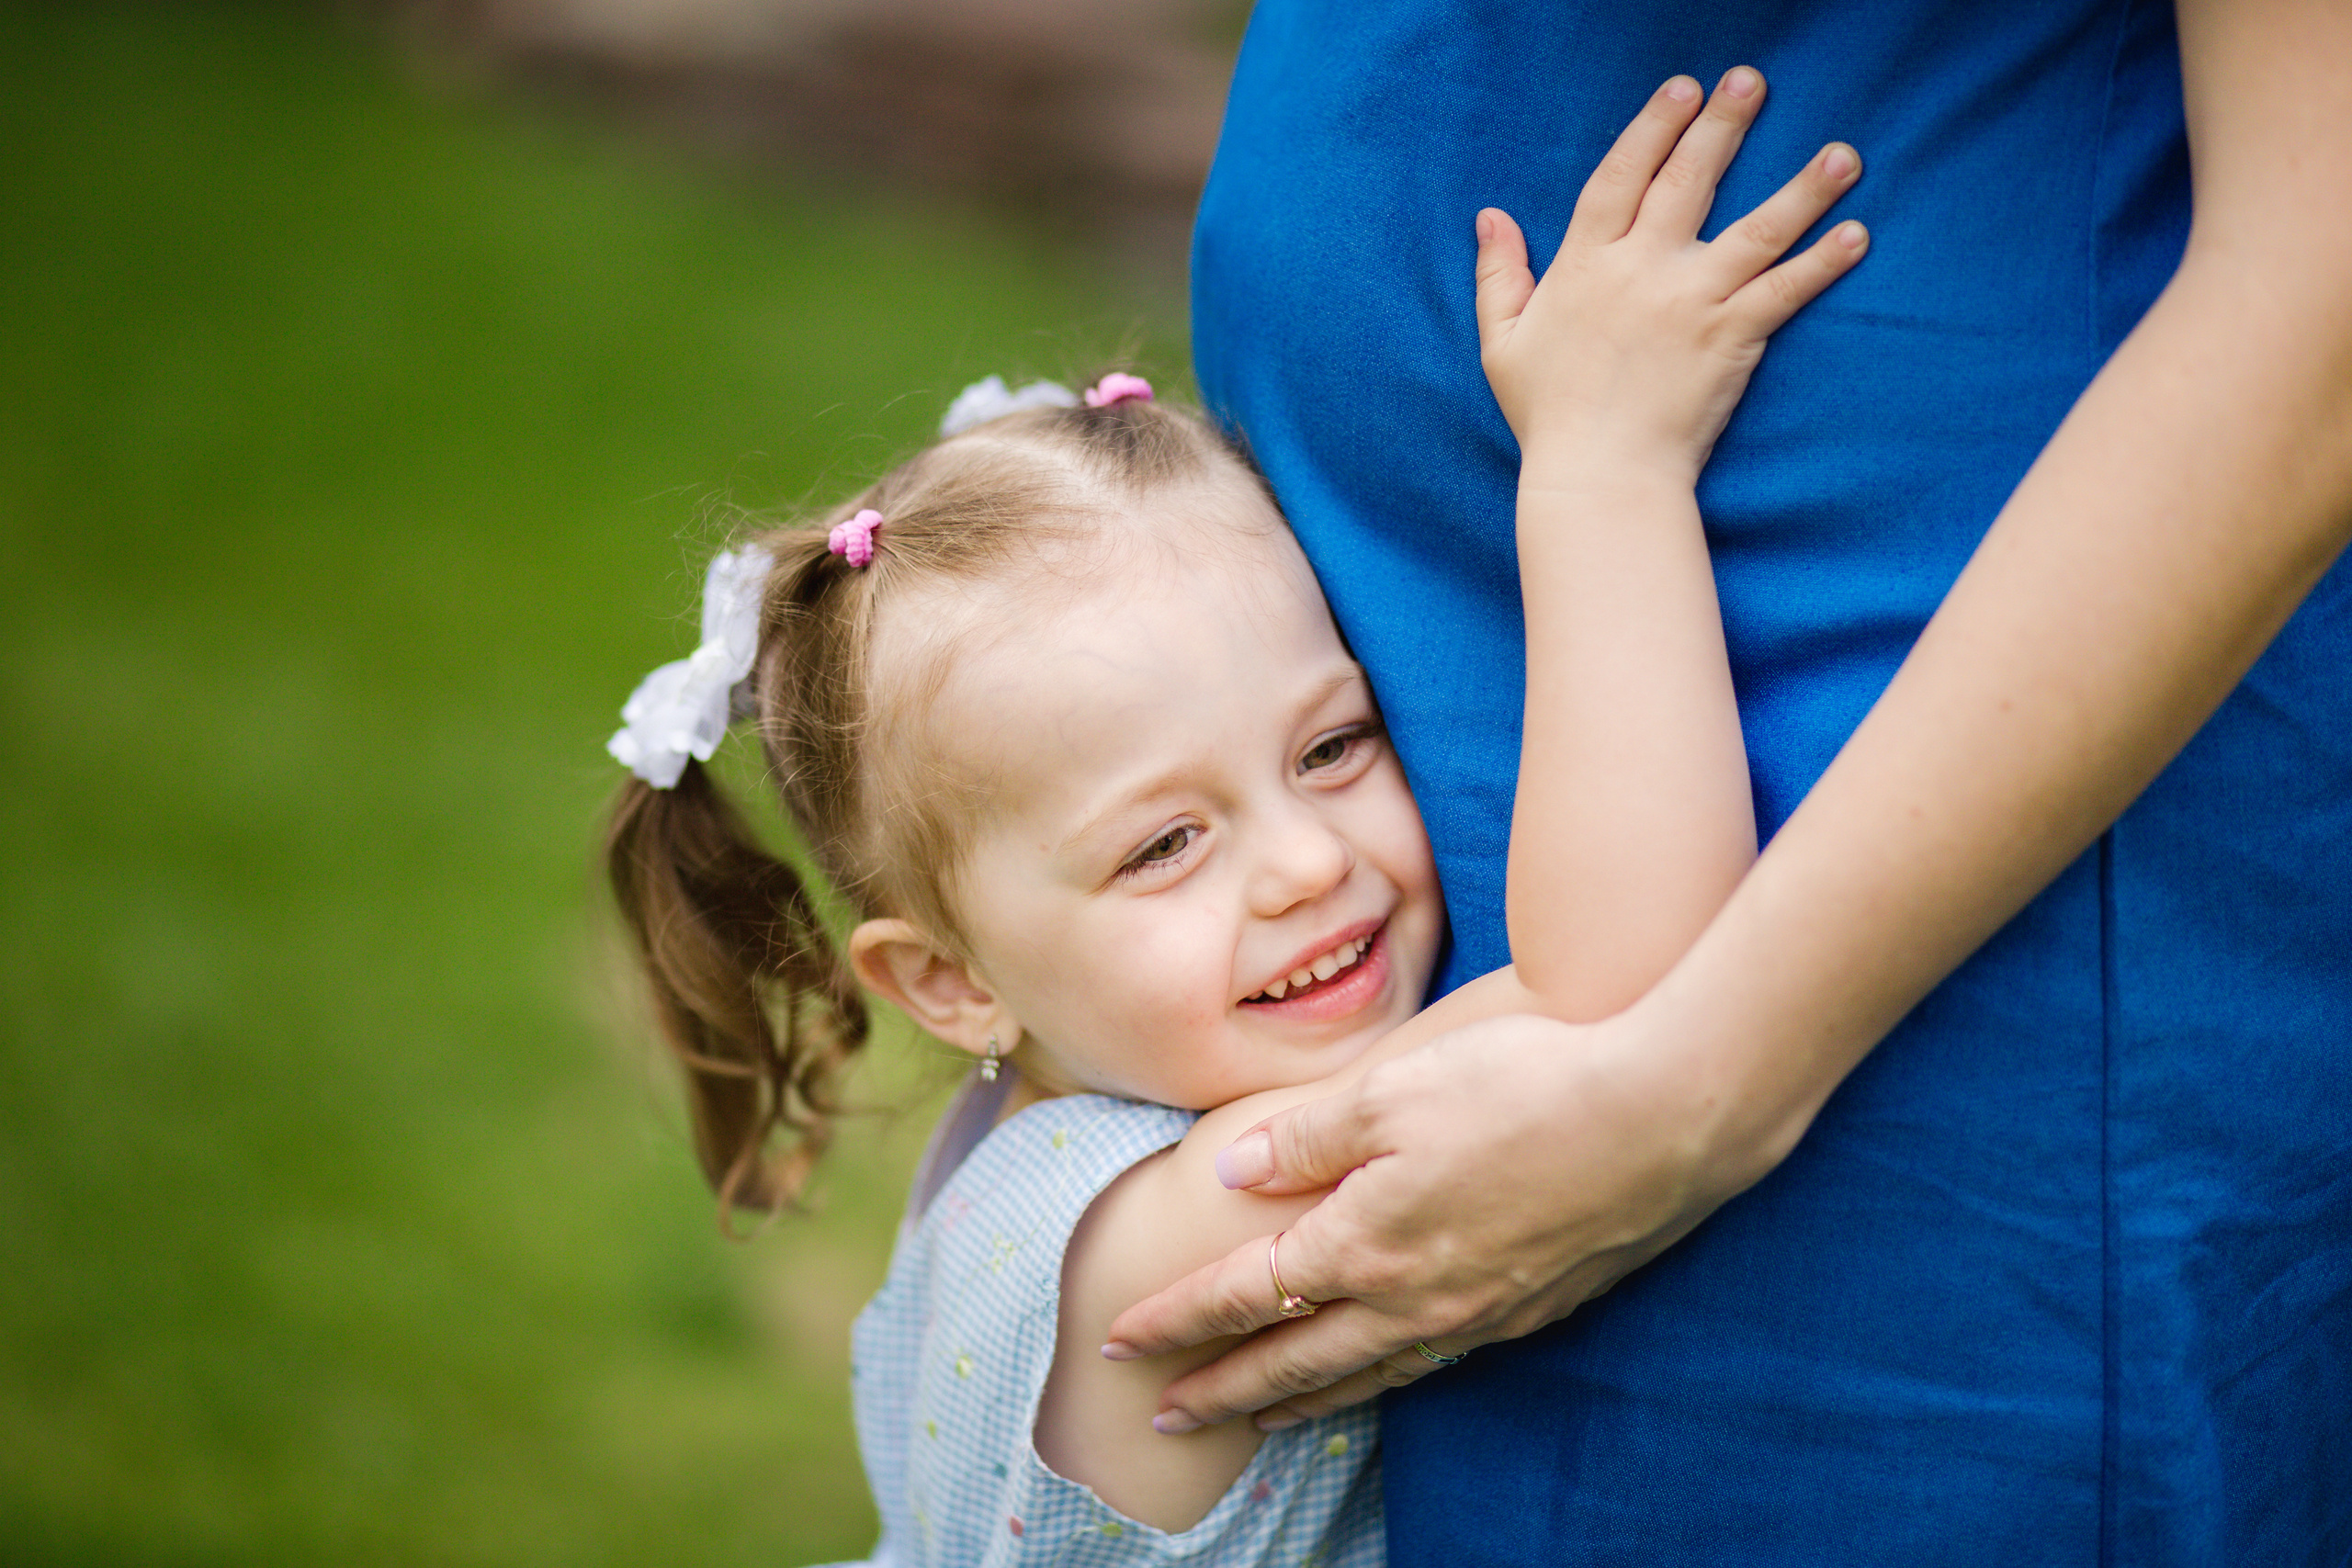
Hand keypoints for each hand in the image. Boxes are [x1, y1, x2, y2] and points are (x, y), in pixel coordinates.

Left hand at [1102, 1005, 1773, 1431]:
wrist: (1668, 1115)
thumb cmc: (1526, 1086)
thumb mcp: (1392, 1091)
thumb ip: (1306, 1136)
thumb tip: (1235, 1173)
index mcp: (1365, 1242)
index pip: (1245, 1294)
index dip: (1178, 1321)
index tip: (1119, 1342)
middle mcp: (1415, 1298)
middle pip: (1296, 1362)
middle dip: (1223, 1391)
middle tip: (1167, 1418)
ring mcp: (1479, 1312)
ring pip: (1369, 1375)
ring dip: (1302, 1401)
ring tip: (1259, 1419)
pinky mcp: (1534, 1308)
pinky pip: (1432, 1363)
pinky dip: (1384, 1380)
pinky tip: (1382, 1373)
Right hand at [1477, 68, 1865, 481]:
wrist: (1599, 474)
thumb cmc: (1548, 415)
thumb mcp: (1502, 342)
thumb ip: (1498, 274)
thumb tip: (1489, 217)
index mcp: (1585, 264)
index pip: (1622, 176)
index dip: (1652, 128)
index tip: (1680, 91)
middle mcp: (1642, 270)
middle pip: (1689, 181)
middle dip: (1722, 125)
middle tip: (1752, 81)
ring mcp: (1692, 301)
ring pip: (1757, 229)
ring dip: (1804, 188)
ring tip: (1843, 156)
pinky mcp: (1732, 338)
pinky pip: (1785, 290)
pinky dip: (1822, 263)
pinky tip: (1856, 235)